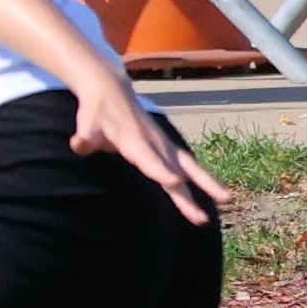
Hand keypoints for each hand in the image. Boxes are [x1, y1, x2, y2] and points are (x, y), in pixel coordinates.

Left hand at [67, 64, 228, 226]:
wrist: (111, 90)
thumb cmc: (97, 112)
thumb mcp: (87, 124)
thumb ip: (85, 137)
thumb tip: (79, 143)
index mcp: (134, 142)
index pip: (148, 160)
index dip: (160, 170)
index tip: (174, 182)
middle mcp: (154, 145)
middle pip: (174, 172)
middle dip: (189, 194)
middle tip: (203, 217)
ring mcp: (164, 146)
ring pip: (189, 168)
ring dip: (207, 185)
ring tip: (227, 200)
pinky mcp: (167, 147)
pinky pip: (188, 164)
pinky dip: (202, 178)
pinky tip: (215, 193)